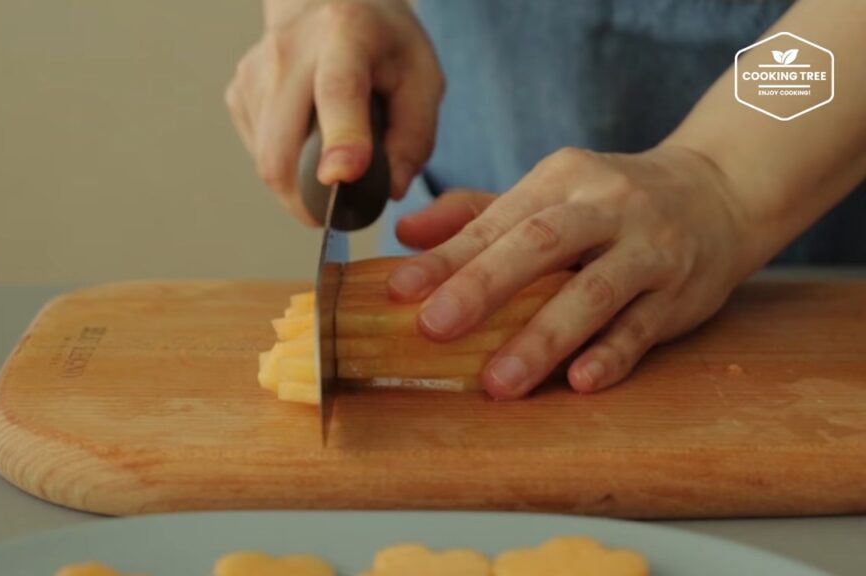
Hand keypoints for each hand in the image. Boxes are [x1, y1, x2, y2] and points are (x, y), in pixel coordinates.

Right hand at [225, 0, 443, 224]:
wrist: (328, 5)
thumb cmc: (382, 46)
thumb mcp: (423, 78)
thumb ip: (415, 136)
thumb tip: (388, 190)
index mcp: (345, 35)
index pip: (337, 92)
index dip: (341, 139)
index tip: (343, 175)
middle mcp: (289, 50)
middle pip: (283, 148)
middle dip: (311, 199)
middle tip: (341, 209)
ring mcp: (255, 72)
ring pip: (267, 161)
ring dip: (299, 184)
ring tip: (330, 157)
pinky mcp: (238, 92)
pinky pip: (258, 153)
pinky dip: (286, 164)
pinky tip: (308, 137)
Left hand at [388, 145, 748, 398]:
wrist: (719, 190)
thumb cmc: (610, 201)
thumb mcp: (549, 190)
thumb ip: (476, 212)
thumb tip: (405, 230)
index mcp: (562, 178)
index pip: (496, 220)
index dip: (447, 257)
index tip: (400, 290)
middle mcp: (606, 207)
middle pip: (540, 244)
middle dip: (484, 286)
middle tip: (433, 328)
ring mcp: (649, 250)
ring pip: (592, 293)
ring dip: (543, 339)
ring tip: (497, 383)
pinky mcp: (681, 293)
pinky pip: (644, 328)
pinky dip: (612, 355)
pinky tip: (581, 382)